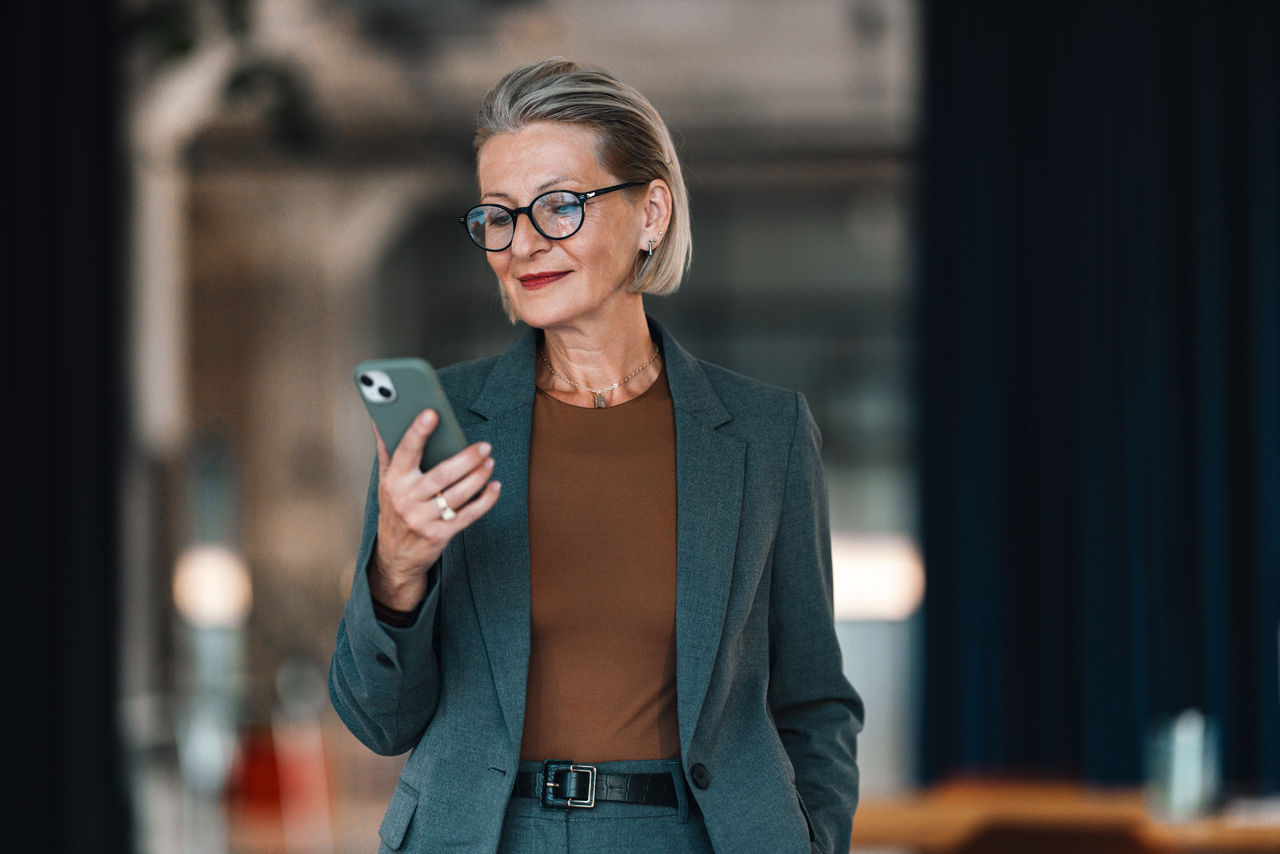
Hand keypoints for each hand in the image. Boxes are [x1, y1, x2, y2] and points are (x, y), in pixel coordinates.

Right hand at [370, 409, 500, 609]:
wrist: (395, 557)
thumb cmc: (394, 510)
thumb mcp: (385, 482)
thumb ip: (387, 451)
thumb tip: (380, 419)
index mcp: (393, 481)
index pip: (405, 452)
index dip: (418, 432)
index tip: (432, 413)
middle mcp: (406, 500)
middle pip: (442, 475)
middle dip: (466, 458)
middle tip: (484, 446)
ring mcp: (423, 520)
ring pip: (458, 495)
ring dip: (479, 477)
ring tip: (489, 461)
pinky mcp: (440, 535)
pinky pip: (468, 515)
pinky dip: (485, 500)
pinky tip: (494, 487)